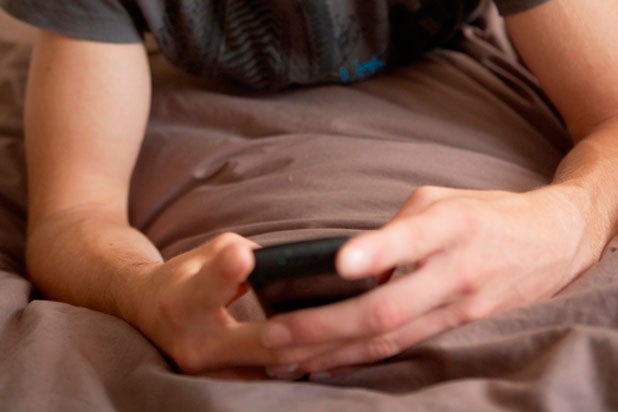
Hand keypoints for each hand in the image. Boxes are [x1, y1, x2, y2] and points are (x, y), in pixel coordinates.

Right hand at [133, 232, 336, 378]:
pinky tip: (333, 353)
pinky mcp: (222, 385)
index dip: (226, 271)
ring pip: (272, 368)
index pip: (206, 287)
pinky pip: (269, 378)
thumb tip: (295, 263)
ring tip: (354, 337)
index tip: (245, 256)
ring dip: (313, 353)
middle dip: (304, 331)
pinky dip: (300, 365)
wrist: (148, 312)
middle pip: (258, 342)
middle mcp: (193, 343)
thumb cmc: (187, 274)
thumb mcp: (211, 251)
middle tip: (344, 314)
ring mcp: (208, 373)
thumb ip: (249, 254)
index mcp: (183, 300)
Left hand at [260, 185, 598, 376]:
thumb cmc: (486, 213)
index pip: (414, 239)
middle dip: (327, 326)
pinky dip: (359, 358)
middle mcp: (454, 271)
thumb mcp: (442, 199)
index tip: (341, 262)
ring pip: (388, 339)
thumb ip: (396, 228)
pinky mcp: (455, 326)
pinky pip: (401, 347)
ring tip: (283, 361)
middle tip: (274, 335)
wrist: (549, 243)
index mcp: (453, 225)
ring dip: (333, 352)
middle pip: (388, 308)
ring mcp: (456, 306)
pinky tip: (323, 365)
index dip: (379, 251)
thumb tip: (351, 264)